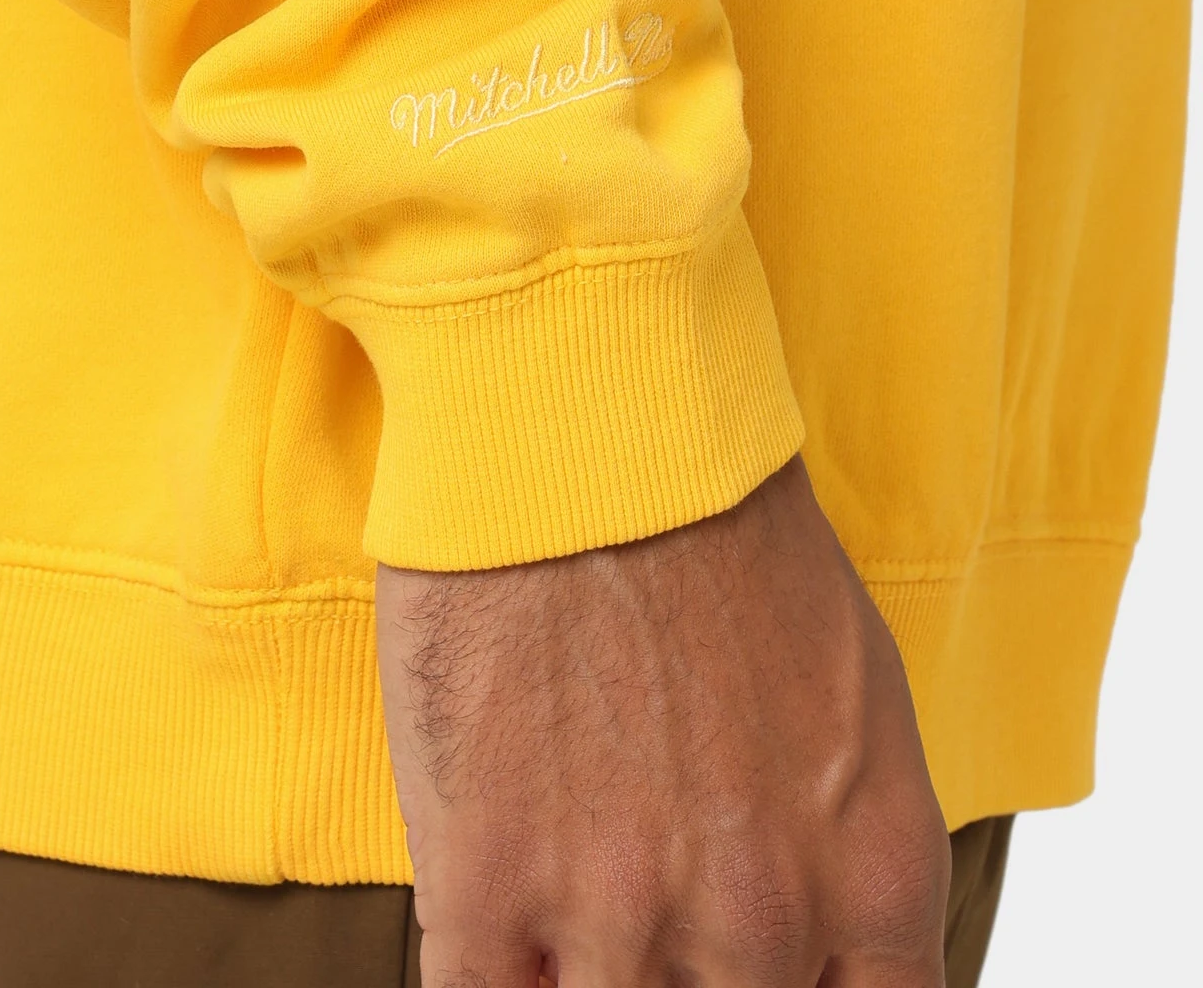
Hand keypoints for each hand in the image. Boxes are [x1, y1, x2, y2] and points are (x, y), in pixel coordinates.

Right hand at [375, 456, 950, 985]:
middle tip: (638, 888)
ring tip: (566, 890)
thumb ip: (837, 845)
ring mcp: (622, 912)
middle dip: (680, 975)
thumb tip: (801, 938)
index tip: (735, 969)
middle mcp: (764, 918)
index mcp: (873, 872)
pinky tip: (496, 912)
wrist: (584, 429)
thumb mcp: (849, 692)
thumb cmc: (717, 527)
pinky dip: (494, 975)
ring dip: (581, 968)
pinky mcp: (488, 885)